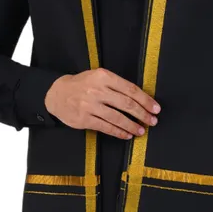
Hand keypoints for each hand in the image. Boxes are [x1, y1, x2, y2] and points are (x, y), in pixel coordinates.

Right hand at [44, 68, 160, 138]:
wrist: (57, 93)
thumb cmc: (82, 85)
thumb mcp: (98, 76)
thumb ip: (116, 85)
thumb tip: (140, 98)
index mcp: (104, 77)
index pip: (130, 89)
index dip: (145, 100)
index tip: (155, 108)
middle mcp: (98, 91)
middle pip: (127, 104)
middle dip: (143, 114)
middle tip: (152, 121)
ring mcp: (90, 106)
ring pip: (117, 118)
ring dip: (132, 125)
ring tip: (141, 130)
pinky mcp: (85, 119)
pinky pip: (106, 127)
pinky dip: (119, 132)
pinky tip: (127, 135)